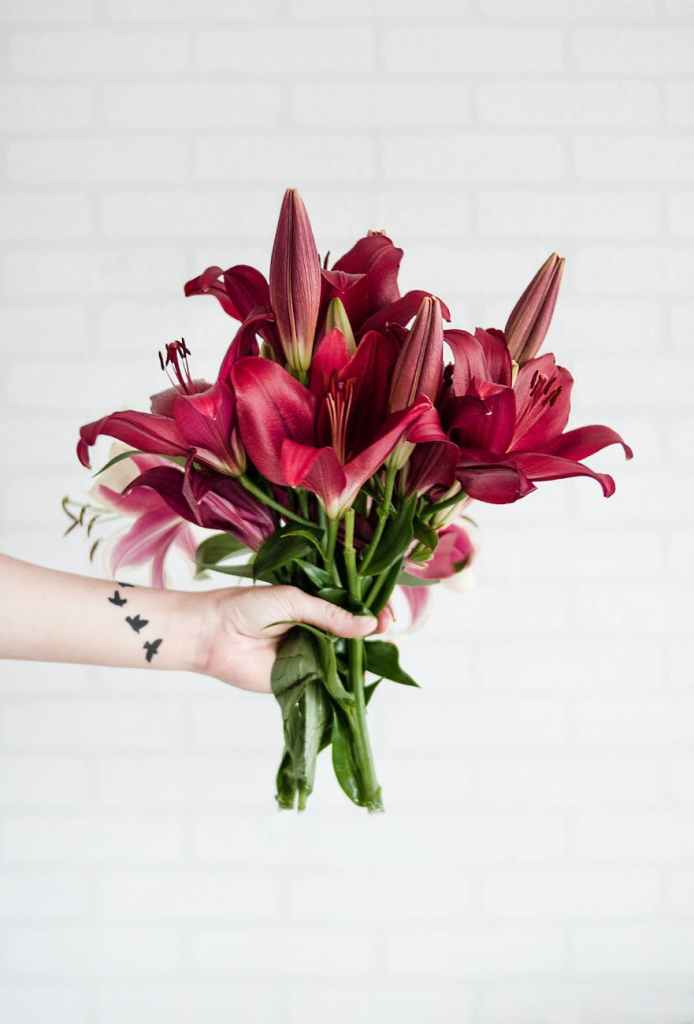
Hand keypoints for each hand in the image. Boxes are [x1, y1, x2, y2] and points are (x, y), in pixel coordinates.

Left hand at [194, 585, 389, 692]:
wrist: (213, 634)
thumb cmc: (247, 608)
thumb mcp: (293, 600)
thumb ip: (330, 614)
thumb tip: (369, 625)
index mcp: (314, 604)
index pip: (352, 606)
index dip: (372, 609)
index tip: (386, 612)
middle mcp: (316, 629)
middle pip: (354, 633)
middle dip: (372, 631)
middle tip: (386, 628)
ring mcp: (310, 655)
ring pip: (345, 658)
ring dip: (362, 656)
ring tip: (378, 651)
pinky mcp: (300, 680)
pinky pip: (328, 682)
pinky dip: (344, 682)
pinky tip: (359, 677)